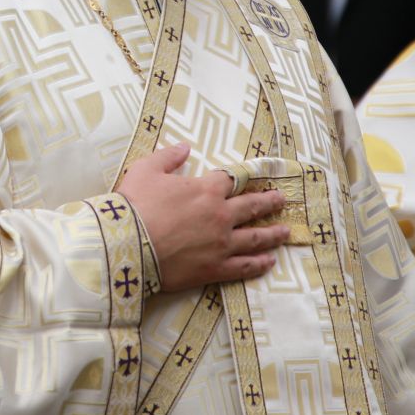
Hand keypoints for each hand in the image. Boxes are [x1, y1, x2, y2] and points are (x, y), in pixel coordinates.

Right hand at [118, 143, 289, 292]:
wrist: (128, 245)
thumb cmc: (135, 205)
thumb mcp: (146, 170)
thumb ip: (168, 157)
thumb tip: (185, 146)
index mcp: (206, 190)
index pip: (230, 179)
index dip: (240, 178)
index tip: (253, 178)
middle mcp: (221, 215)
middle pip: (252, 206)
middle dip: (269, 202)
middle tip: (283, 200)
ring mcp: (221, 244)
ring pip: (256, 237)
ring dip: (273, 234)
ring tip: (285, 231)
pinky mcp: (215, 268)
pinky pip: (244, 266)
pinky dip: (259, 264)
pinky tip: (270, 262)